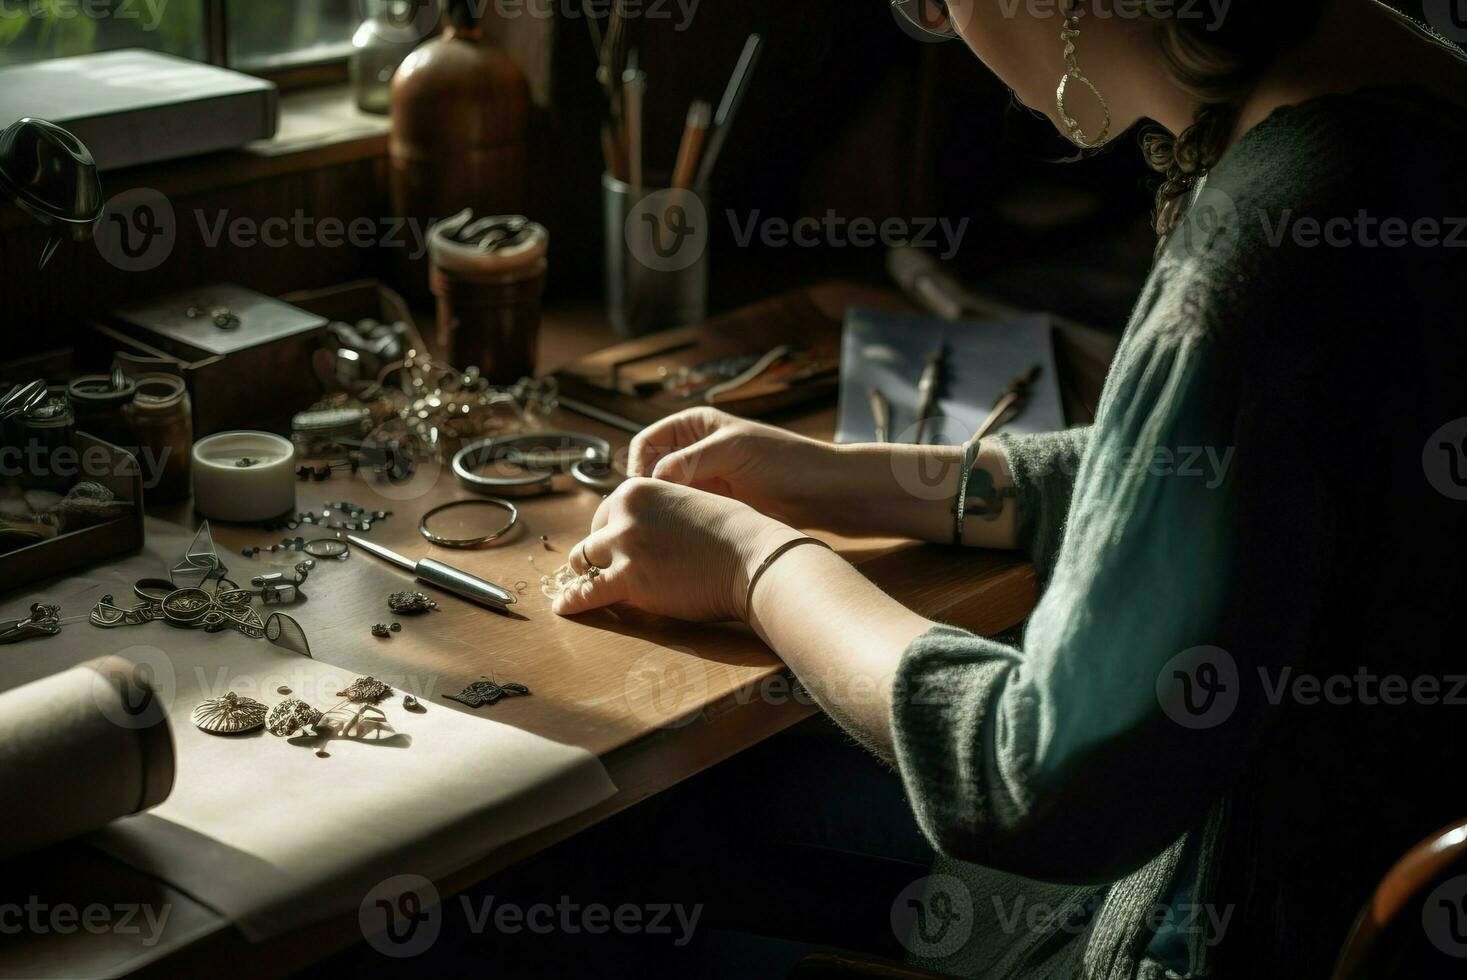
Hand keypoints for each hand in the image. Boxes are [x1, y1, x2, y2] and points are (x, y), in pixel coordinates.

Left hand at [553, 477, 798, 621]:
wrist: (752, 557)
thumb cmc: (734, 533)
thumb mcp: (689, 502)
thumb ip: (662, 511)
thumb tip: (650, 528)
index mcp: (639, 489)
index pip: (607, 512)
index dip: (610, 533)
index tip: (612, 548)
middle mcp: (624, 512)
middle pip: (592, 537)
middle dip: (596, 555)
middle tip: (599, 571)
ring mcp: (623, 546)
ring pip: (584, 563)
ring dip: (586, 577)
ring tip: (582, 590)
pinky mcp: (628, 580)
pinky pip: (586, 594)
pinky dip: (573, 601)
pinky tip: (563, 608)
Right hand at [627, 408, 843, 528]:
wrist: (823, 492)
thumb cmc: (785, 461)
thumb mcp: (733, 451)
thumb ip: (690, 461)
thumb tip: (650, 480)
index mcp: (694, 425)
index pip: (646, 443)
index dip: (637, 467)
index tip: (641, 494)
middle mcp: (694, 449)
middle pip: (650, 471)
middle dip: (646, 493)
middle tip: (643, 518)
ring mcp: (703, 479)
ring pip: (664, 496)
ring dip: (660, 511)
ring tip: (660, 530)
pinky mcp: (713, 504)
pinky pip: (683, 512)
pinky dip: (676, 522)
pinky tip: (678, 537)